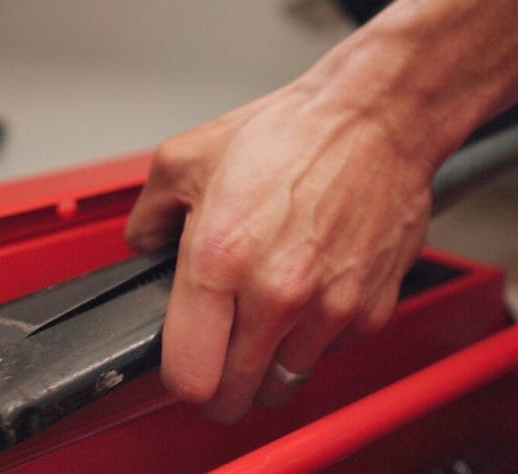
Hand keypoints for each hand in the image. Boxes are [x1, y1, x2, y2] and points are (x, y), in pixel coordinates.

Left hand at [125, 81, 434, 422]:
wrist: (374, 118)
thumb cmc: (295, 133)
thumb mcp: (188, 157)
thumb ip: (149, 214)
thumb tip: (143, 246)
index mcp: (220, 259)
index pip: (189, 377)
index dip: (180, 381)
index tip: (185, 366)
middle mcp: (275, 292)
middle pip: (235, 398)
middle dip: (221, 387)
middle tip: (220, 358)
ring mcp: (327, 306)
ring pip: (285, 382)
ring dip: (270, 363)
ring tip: (267, 318)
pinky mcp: (369, 308)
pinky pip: (331, 350)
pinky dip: (317, 336)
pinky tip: (310, 293)